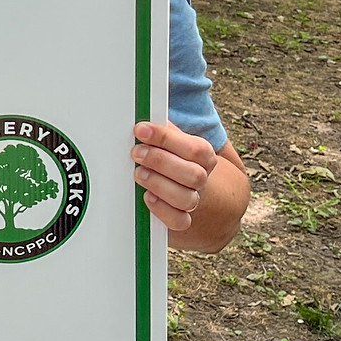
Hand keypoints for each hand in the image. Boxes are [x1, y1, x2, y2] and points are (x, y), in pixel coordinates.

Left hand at [131, 120, 215, 234]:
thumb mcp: (171, 140)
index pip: (193, 148)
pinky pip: (179, 222)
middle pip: (193, 174)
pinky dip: (163, 211)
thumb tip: (143, 118)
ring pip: (187, 199)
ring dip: (159, 185)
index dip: (166, 138)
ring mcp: (192, 201)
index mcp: (203, 155)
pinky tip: (147, 198)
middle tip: (137, 153)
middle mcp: (201, 179)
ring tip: (139, 174)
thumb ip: (162, 131)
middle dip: (161, 161)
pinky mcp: (181, 220)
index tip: (141, 130)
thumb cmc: (173, 158)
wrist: (187, 189)